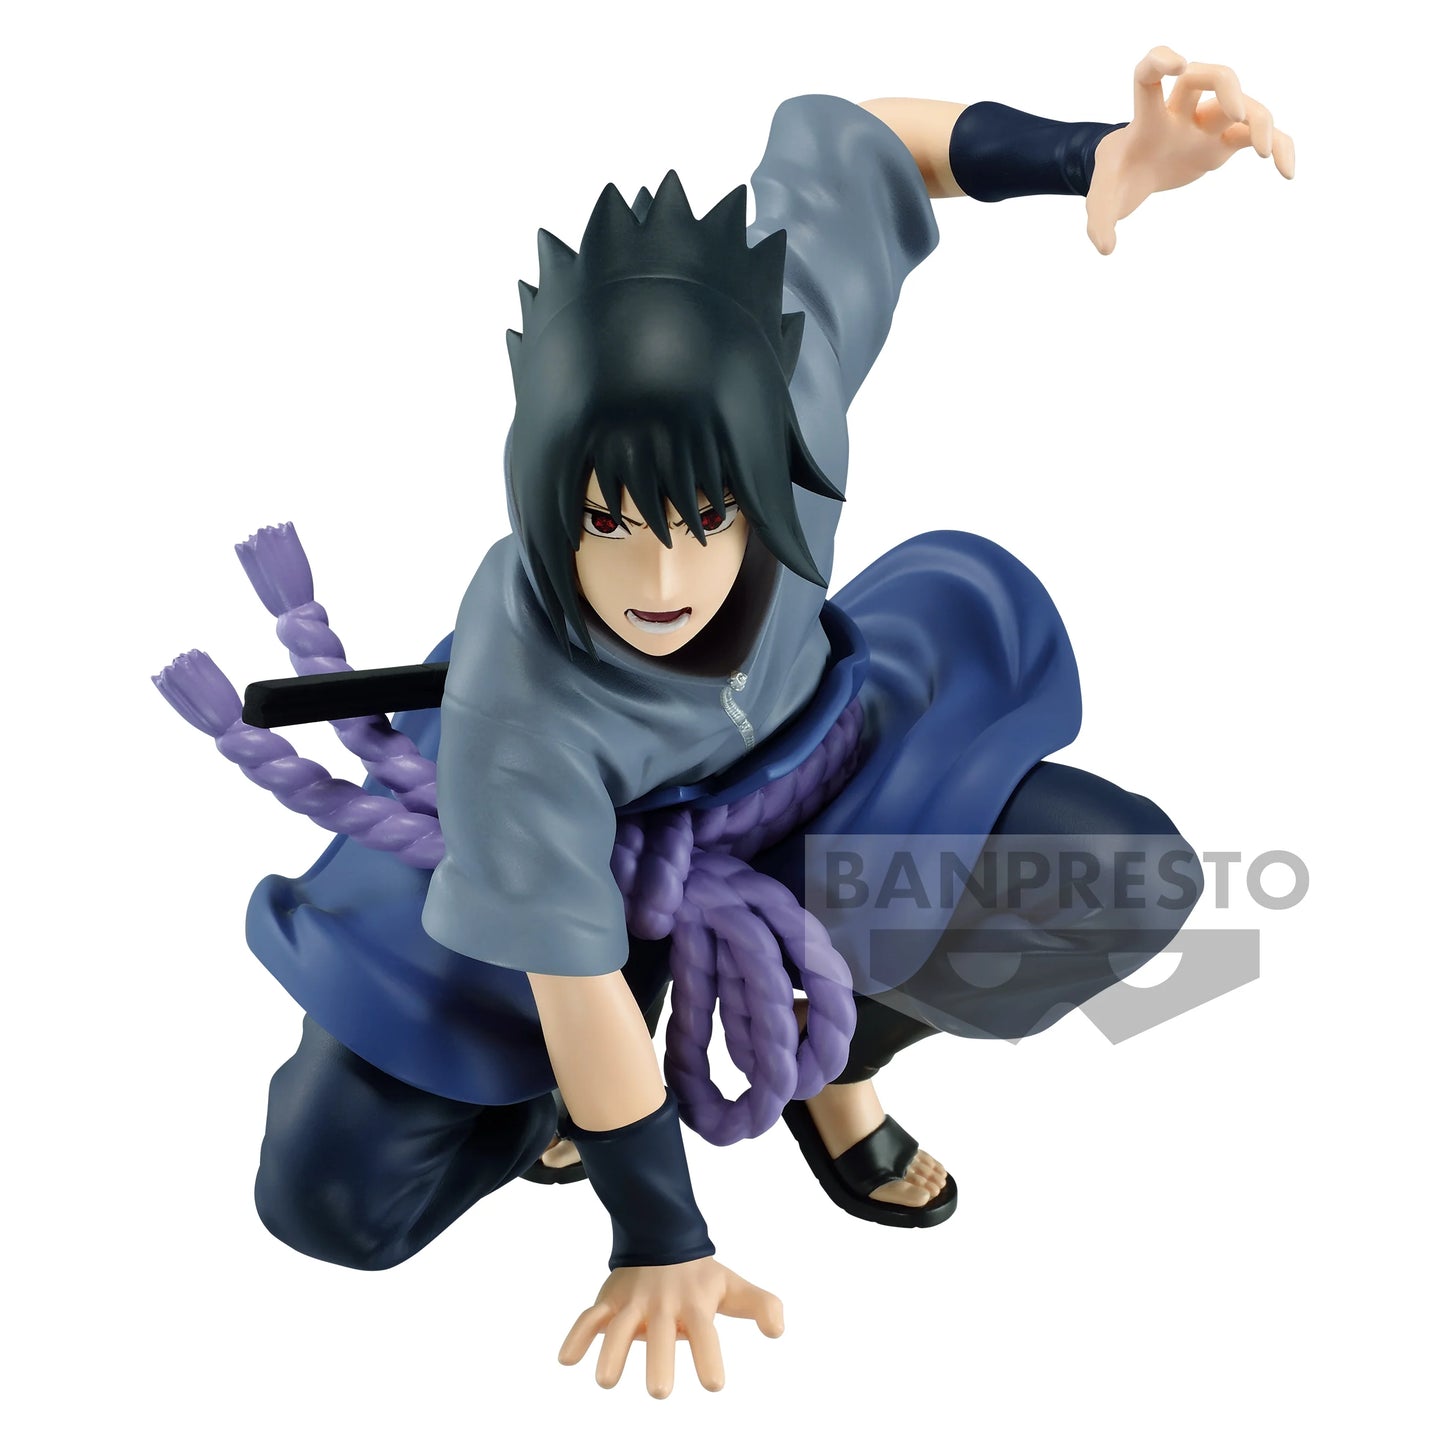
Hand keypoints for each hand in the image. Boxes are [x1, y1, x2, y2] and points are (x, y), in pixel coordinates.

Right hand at [558, 1257, 783, 1396]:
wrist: (661, 1232)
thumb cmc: (701, 1275)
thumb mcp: (733, 1287)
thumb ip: (760, 1305)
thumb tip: (780, 1328)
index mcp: (694, 1304)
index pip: (704, 1331)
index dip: (709, 1355)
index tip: (714, 1384)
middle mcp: (663, 1303)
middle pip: (660, 1332)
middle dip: (659, 1360)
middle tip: (660, 1393)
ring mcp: (633, 1301)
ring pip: (619, 1326)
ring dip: (612, 1351)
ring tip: (606, 1380)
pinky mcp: (609, 1300)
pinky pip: (590, 1317)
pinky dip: (577, 1336)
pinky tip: (566, 1360)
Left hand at [1086, 45, 1295, 254]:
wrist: (1133, 175)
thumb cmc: (1118, 177)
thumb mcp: (1102, 199)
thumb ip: (1099, 220)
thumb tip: (1105, 248)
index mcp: (1147, 120)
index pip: (1149, 77)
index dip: (1161, 60)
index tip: (1177, 65)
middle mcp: (1181, 113)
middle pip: (1209, 76)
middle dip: (1227, 87)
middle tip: (1237, 117)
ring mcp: (1206, 124)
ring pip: (1242, 105)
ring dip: (1259, 122)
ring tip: (1264, 155)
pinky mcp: (1223, 142)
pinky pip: (1257, 135)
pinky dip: (1278, 147)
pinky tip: (1286, 174)